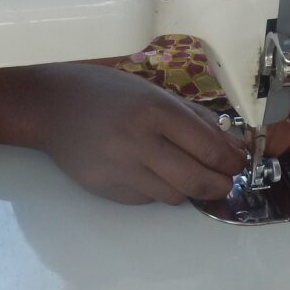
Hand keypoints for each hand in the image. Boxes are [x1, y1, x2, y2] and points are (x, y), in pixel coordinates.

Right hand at [31, 65, 246, 204]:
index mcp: (155, 110)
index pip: (209, 148)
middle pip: (197, 180)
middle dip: (220, 185)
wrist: (51, 106)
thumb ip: (193, 116)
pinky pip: (147, 199)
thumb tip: (230, 144)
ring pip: (175, 196)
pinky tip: (148, 171)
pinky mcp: (107, 190)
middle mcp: (139, 142)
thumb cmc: (106, 91)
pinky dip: (156, 189)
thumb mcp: (152, 91)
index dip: (231, 161)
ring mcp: (121, 170)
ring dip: (187, 188)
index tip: (238, 163)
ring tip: (184, 173)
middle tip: (224, 181)